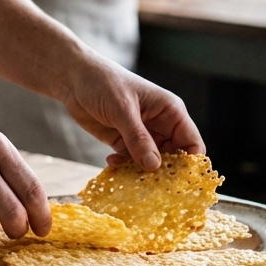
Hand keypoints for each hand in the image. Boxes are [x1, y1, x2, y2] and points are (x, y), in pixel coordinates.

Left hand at [60, 55, 205, 169]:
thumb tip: (154, 166)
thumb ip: (138, 138)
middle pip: (173, 158)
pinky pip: (130, 162)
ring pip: (150, 163)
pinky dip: (124, 168)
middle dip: (164, 174)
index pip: (192, 143)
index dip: (190, 164)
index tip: (179, 183)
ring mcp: (141, 135)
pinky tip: (111, 165)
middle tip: (151, 188)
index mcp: (170, 112)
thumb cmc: (103, 82)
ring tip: (128, 179)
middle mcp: (160, 125)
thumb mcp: (122, 109)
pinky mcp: (122, 142)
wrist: (73, 78)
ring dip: (141, 174)